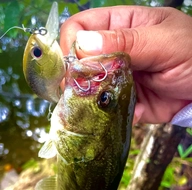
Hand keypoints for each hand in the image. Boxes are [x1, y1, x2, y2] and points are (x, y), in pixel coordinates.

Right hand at [60, 6, 191, 123]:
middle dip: (75, 76)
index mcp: (122, 27)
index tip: (75, 63)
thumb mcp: (165, 42)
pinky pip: (105, 109)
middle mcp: (114, 53)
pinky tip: (116, 115)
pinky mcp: (123, 103)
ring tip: (94, 105)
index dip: (72, 42)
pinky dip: (105, 115)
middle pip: (79, 61)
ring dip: (87, 98)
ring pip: (88, 88)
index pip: (82, 27)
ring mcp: (117, 79)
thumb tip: (82, 43)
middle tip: (79, 90)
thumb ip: (126, 42)